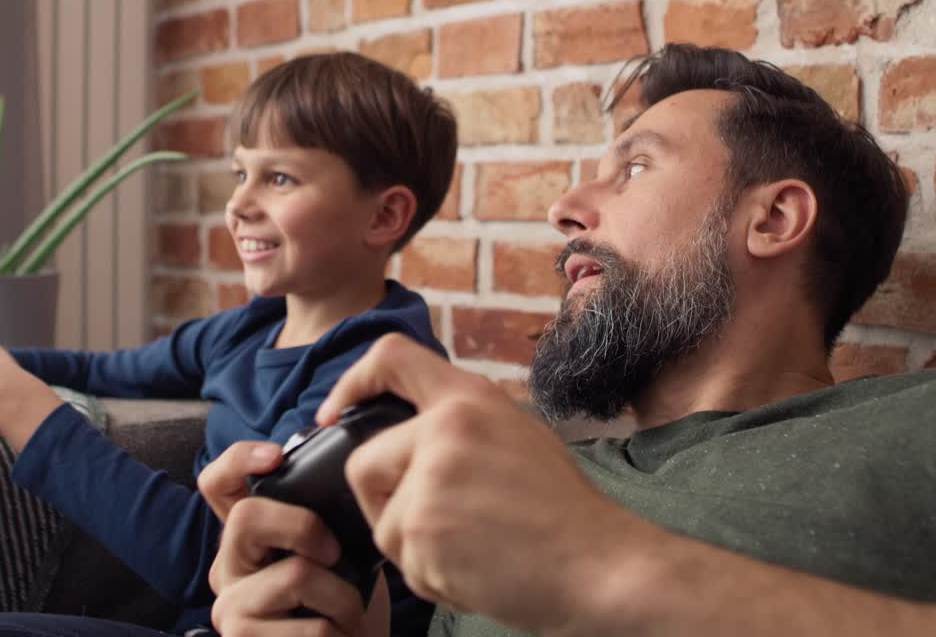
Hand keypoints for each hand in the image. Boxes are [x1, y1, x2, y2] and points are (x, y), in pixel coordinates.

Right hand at [200, 442, 388, 636]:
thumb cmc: (346, 604)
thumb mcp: (339, 550)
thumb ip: (326, 511)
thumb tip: (333, 438)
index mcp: (248, 538)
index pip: (217, 484)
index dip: (237, 460)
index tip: (274, 456)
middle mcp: (229, 569)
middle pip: (248, 517)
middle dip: (306, 527)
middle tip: (336, 555)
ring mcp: (232, 609)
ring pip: (295, 574)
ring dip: (343, 596)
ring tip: (348, 613)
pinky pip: (312, 626)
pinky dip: (342, 630)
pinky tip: (339, 636)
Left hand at [324, 334, 647, 635]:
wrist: (600, 565)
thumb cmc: (564, 512)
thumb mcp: (516, 436)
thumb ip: (460, 428)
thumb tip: (408, 436)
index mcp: (470, 398)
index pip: (390, 357)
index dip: (352, 382)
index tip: (334, 413)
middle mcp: (444, 428)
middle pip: (364, 462)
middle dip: (386, 503)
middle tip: (437, 527)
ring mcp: (430, 478)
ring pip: (382, 521)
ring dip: (415, 548)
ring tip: (475, 550)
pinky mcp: (422, 529)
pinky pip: (401, 562)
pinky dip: (432, 577)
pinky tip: (479, 571)